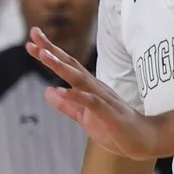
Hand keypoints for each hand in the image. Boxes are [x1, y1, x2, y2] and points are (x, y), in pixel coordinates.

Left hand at [31, 28, 160, 159]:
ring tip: (43, 55)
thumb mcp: (84, 117)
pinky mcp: (109, 113)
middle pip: (71, 65)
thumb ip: (66, 105)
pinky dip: (74, 96)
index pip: (67, 66)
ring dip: (60, 66)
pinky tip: (58, 90)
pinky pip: (90, 102)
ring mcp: (103, 99)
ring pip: (79, 78)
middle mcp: (95, 88)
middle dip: (52, 50)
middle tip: (34, 33)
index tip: (30, 42)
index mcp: (88, 88)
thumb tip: (47, 91)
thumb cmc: (115, 128)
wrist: (143, 140)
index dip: (49, 53)